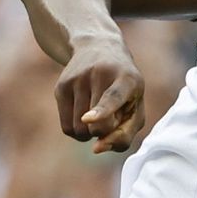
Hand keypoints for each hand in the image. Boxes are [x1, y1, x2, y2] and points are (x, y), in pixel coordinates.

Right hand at [55, 37, 144, 153]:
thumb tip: (97, 149)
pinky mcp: (61, 87)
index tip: (89, 119)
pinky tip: (85, 116)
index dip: (102, 111)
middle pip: (96, 125)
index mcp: (126, 79)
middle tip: (112, 116)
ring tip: (98, 113)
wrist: (99, 48)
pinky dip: (77, 131)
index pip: (112, 98)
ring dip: (90, 132)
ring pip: (79, 129)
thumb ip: (125, 134)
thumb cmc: (124, 87)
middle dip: (104, 131)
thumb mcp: (135, 106)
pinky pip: (67, 128)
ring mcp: (77, 80)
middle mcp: (99, 76)